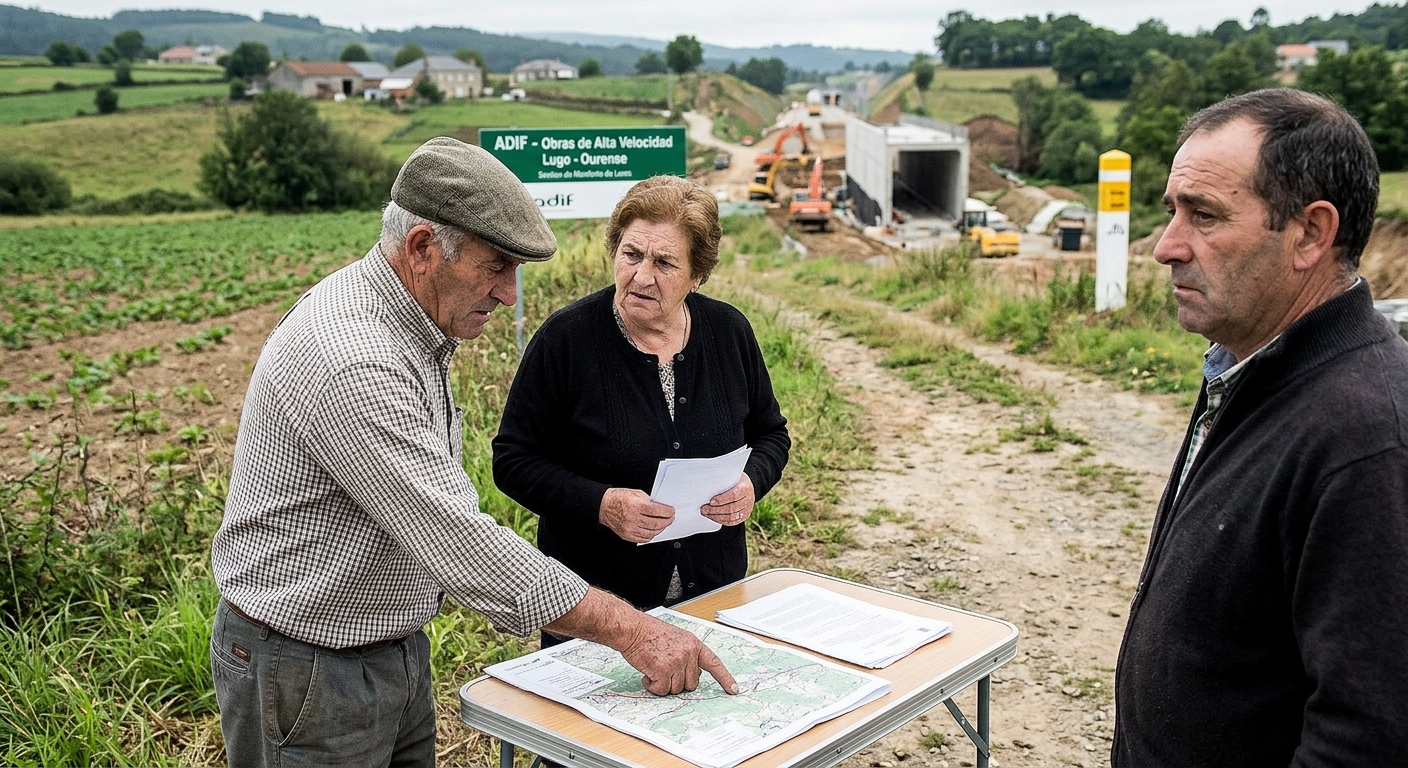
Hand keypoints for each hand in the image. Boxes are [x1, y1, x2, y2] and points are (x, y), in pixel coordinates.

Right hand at [545, 589, 738, 696]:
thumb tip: (693, 675)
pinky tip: (647, 673)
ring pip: (676, 689)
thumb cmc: (650, 634)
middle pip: (691, 683)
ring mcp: (677, 662)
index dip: (724, 678)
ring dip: (663, 684)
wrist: (632, 629)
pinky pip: (661, 690)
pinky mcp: (663, 670)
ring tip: (654, 667)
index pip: (714, 663)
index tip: (733, 689)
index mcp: (693, 644)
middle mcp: (688, 653)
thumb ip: (688, 654)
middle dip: (678, 681)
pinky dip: (653, 686)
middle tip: (664, 668)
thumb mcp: (676, 638)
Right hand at [600, 488, 674, 542]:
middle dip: (667, 521)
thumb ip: (649, 501)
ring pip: (651, 533)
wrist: (604, 506)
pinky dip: (651, 535)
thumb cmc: (619, 498)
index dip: (667, 512)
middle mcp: (632, 518)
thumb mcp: (635, 493)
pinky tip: (653, 530)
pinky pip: (643, 539)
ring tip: (663, 524)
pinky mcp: (627, 536)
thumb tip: (661, 508)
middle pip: (656, 523)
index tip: (671, 512)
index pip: (657, 511)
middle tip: (670, 518)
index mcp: (635, 505)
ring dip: (660, 529)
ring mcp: (629, 529)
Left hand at [701, 473, 754, 527]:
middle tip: (703, 509)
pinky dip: (721, 521)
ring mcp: (747, 509)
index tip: (711, 501)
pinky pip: (732, 522)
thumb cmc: (734, 480)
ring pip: (732, 517)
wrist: (746, 485)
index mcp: (745, 487)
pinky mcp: (744, 516)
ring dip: (716, 517)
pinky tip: (712, 517)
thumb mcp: (731, 476)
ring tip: (706, 513)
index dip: (722, 499)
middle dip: (715, 510)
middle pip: (732, 508)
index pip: (734, 495)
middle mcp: (749, 499)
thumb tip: (705, 484)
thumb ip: (722, 480)